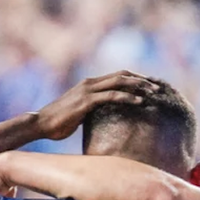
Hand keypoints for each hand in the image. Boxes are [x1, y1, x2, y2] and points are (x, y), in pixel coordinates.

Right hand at [28, 71, 157, 140]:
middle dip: (142, 79)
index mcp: (89, 84)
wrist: (41, 124)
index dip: (135, 78)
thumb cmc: (58, 123)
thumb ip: (91, 111)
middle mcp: (90, 83)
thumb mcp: (78, 114)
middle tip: (158, 86)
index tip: (149, 85)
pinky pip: (112, 96)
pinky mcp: (86, 101)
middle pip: (122, 74)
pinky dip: (128, 97)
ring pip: (120, 81)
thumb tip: (103, 118)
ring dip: (139, 85)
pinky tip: (141, 102)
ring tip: (155, 92)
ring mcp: (88, 90)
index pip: (117, 76)